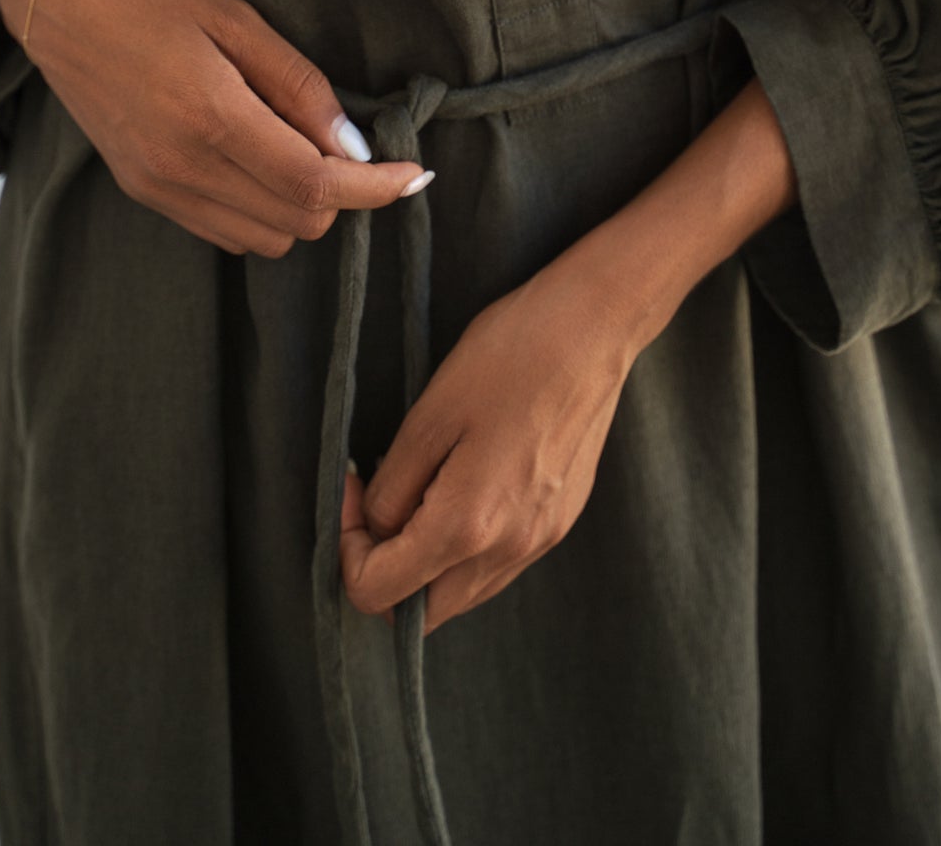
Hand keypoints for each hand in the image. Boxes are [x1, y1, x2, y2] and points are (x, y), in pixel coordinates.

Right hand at [0, 0, 431, 254]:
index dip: (377, 188)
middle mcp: (181, 168)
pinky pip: (224, 230)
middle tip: (349, 139)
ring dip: (299, 203)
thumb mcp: (236, 17)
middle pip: (299, 221)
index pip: (316, 185)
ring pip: (265, 237)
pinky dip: (259, 208)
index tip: (417, 175)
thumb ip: (299, 87)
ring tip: (295, 141)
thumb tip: (355, 148)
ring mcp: (157, 187)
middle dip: (341, 191)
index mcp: (210, 118)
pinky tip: (257, 155)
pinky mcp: (142, 191)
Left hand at [339, 254, 634, 634]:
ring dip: (426, 563)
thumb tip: (374, 526)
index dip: (346, 548)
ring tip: (420, 486)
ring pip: (462, 593)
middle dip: (384, 570)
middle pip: (422, 614)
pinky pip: (497, 564)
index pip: (378, 593)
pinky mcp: (560, 521)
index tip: (353, 488)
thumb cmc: (510, 356)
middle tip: (377, 502)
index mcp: (468, 526)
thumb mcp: (431, 414)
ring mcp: (541, 541)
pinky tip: (462, 484)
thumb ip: (394, 486)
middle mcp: (509, 550)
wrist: (594, 326)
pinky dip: (465, 548)